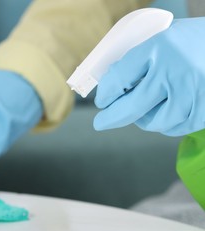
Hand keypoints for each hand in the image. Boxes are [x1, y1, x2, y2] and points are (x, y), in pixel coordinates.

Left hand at [93, 18, 204, 135]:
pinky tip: (167, 113)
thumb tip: (111, 84)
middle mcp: (174, 71)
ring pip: (154, 122)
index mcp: (159, 48)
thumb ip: (139, 59)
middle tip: (101, 123)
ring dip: (143, 120)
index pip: (119, 77)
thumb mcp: (164, 38)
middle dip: (111, 118)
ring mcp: (192, 92)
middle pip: (131, 107)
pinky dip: (167, 124)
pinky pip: (176, 127)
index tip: (102, 101)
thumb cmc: (194, 42)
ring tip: (143, 112)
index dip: (106, 94)